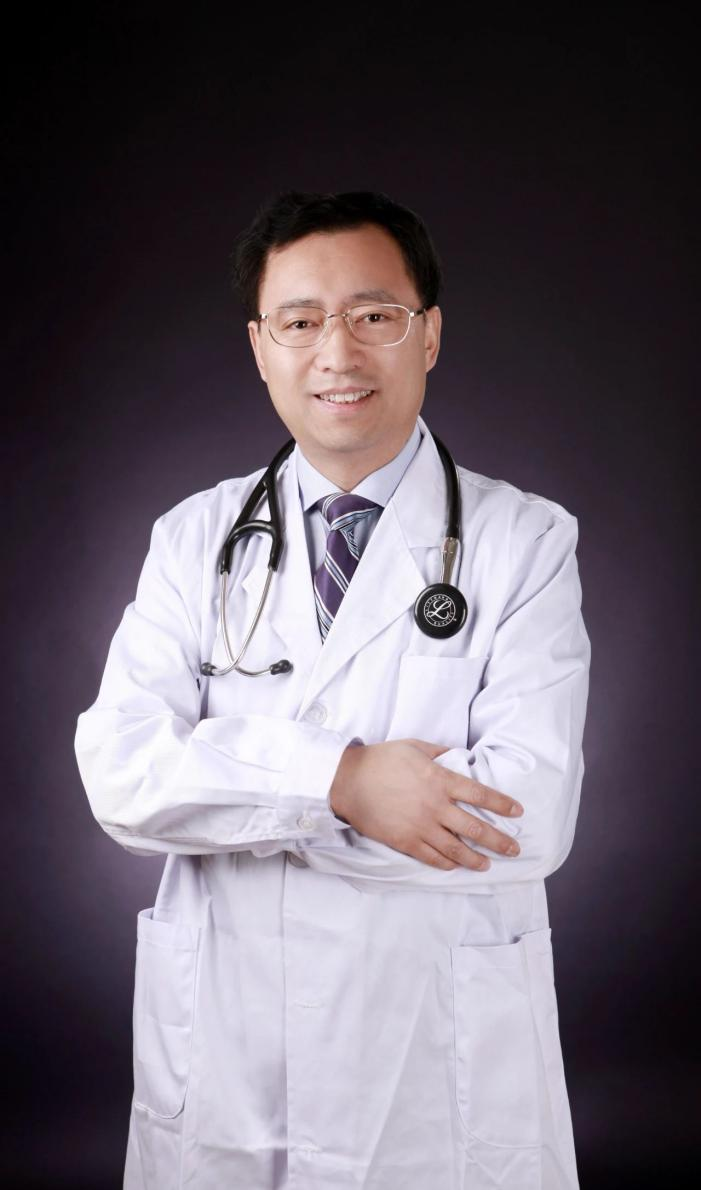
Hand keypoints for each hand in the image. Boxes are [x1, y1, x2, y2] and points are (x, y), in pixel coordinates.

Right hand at [329, 739, 523, 870]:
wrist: (348, 780)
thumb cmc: (381, 759)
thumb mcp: (414, 746)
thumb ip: (439, 752)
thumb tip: (458, 756)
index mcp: (440, 780)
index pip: (481, 795)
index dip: (502, 804)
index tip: (518, 812)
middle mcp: (436, 806)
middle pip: (476, 829)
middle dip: (499, 841)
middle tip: (515, 849)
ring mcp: (421, 827)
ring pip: (456, 850)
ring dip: (477, 859)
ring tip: (488, 864)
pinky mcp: (405, 842)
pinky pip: (432, 857)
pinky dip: (447, 864)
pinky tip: (456, 866)